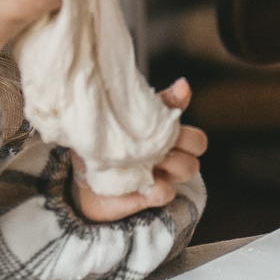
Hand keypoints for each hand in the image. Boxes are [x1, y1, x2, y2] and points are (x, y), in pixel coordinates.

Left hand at [72, 80, 210, 220]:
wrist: (80, 176)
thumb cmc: (105, 141)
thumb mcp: (123, 115)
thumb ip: (150, 101)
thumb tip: (181, 83)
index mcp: (164, 132)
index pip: (193, 128)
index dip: (187, 121)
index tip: (169, 116)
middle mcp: (169, 152)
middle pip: (198, 143)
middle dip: (185, 140)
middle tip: (159, 141)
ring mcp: (163, 175)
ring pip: (190, 167)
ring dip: (172, 163)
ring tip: (149, 160)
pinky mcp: (152, 196)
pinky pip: (168, 192)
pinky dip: (158, 187)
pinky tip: (142, 181)